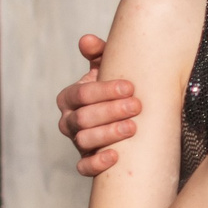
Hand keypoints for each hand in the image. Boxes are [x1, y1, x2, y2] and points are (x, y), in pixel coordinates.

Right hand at [58, 34, 142, 177]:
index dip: (104, 91)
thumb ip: (100, 53)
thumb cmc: (118, 87)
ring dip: (108, 134)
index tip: (130, 87)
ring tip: (132, 127)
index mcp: (70, 97)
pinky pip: (84, 167)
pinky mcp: (86, 161)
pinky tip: (115, 156)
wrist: (128, 114)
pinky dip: (97, 163)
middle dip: (110, 111)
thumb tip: (87, 40)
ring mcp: (77, 142)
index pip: (81, 94)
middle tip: (137, 106)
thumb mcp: (110, 67)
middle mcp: (69, 120)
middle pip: (82, 118)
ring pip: (83, 141)